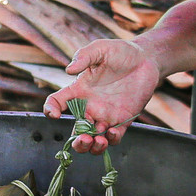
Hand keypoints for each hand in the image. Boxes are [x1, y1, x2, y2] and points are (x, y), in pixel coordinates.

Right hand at [42, 39, 160, 153]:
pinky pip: (115, 137)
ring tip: (97, 141)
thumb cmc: (120, 52)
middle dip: (76, 142)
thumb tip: (69, 70)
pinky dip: (111, 140)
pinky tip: (112, 132)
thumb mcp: (100, 49)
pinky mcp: (123, 120)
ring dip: (92, 147)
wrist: (146, 59)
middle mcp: (90, 106)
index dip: (50, 109)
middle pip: (76, 131)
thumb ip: (84, 56)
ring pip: (94, 140)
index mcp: (79, 90)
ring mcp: (107, 115)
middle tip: (83, 139)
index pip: (57, 102)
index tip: (54, 114)